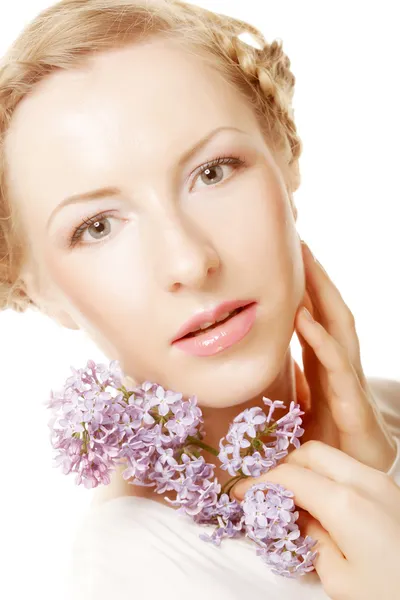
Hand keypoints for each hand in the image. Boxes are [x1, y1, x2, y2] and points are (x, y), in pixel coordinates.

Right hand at [231, 441, 399, 599]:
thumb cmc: (389, 594)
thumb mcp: (340, 578)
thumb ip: (311, 538)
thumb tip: (297, 516)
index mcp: (345, 502)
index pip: (289, 476)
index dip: (259, 482)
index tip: (239, 493)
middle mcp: (364, 480)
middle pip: (311, 452)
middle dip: (284, 467)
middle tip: (268, 494)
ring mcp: (382, 481)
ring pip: (332, 457)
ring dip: (307, 470)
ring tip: (294, 500)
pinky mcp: (391, 489)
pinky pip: (349, 470)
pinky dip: (327, 477)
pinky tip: (323, 505)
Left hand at [293, 242, 395, 470]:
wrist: (355, 480)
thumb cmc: (332, 441)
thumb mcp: (304, 403)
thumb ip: (295, 377)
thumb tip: (277, 355)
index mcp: (326, 364)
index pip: (317, 317)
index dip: (304, 287)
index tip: (287, 258)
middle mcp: (340, 364)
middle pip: (331, 312)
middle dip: (316, 277)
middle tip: (299, 243)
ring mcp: (348, 380)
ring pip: (339, 328)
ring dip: (323, 293)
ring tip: (306, 263)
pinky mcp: (351, 403)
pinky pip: (335, 365)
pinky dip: (321, 338)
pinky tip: (304, 317)